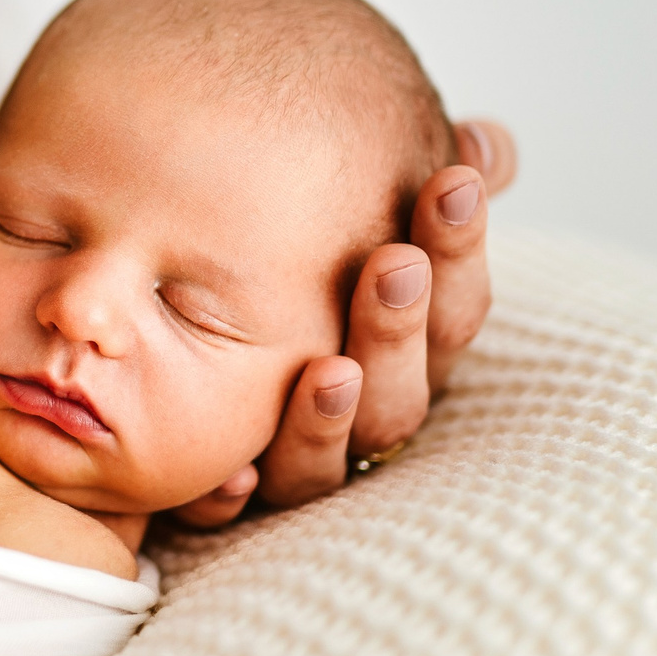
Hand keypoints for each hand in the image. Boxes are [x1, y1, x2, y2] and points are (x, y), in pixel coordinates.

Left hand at [170, 119, 517, 526]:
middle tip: (393, 262)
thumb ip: (415, 181)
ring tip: (328, 369)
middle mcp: (360, 415)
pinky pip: (231, 512)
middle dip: (399, 327)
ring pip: (324, 461)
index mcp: (406, 349)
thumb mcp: (351, 216)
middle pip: (401, 392)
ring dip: (328, 418)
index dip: (459, 247)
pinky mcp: (224, 502)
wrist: (165, 354)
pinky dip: (233, 494)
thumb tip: (491, 143)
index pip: (453, 305)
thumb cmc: (287, 266)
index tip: (451, 178)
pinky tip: (236, 473)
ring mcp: (296, 464)